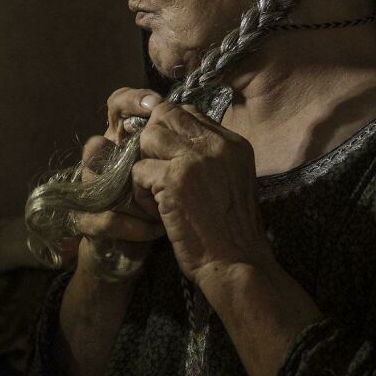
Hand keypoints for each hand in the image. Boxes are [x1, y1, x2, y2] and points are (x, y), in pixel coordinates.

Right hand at [68, 87, 166, 252]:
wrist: (140, 247)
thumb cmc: (164, 199)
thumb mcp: (178, 164)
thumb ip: (180, 138)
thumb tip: (193, 116)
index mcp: (124, 140)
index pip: (117, 107)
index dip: (131, 101)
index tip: (155, 105)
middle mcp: (101, 161)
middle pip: (95, 147)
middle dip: (130, 162)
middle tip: (162, 169)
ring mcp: (90, 191)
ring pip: (101, 186)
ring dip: (137, 198)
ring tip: (165, 207)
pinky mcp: (88, 222)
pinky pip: (105, 219)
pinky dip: (136, 226)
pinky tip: (158, 229)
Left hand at [129, 100, 274, 290]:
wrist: (237, 262)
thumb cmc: (232, 230)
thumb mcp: (232, 180)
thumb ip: (210, 156)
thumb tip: (175, 138)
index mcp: (233, 143)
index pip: (189, 112)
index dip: (170, 131)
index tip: (168, 159)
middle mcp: (216, 144)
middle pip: (166, 116)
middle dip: (152, 142)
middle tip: (156, 172)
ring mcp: (195, 160)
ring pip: (148, 138)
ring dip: (144, 164)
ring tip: (155, 191)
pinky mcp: (174, 180)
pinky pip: (138, 170)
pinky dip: (140, 192)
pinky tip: (156, 210)